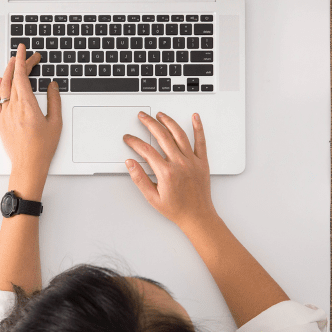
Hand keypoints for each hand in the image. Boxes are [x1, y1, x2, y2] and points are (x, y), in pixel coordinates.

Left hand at [0, 44, 62, 176]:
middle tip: (27, 56)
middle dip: (20, 64)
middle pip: (14, 79)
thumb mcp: (55, 122)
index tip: (24, 50)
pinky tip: (0, 82)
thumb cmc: (42, 148)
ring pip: (3, 87)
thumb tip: (52, 85)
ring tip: (13, 63)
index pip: (22, 76)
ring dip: (8, 72)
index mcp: (28, 106)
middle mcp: (13, 108)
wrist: (28, 165)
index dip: (23, 60)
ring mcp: (4, 114)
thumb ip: (54, 101)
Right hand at [123, 112, 214, 231]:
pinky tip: (195, 117)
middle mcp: (180, 164)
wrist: (197, 216)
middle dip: (149, 123)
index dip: (135, 141)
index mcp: (166, 173)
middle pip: (162, 136)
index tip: (129, 138)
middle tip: (142, 116)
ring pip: (179, 135)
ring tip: (160, 115)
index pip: (146, 150)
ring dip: (168, 122)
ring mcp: (192, 161)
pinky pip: (201, 141)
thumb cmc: (177, 209)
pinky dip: (198, 128)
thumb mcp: (152, 198)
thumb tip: (130, 163)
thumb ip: (139, 178)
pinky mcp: (202, 162)